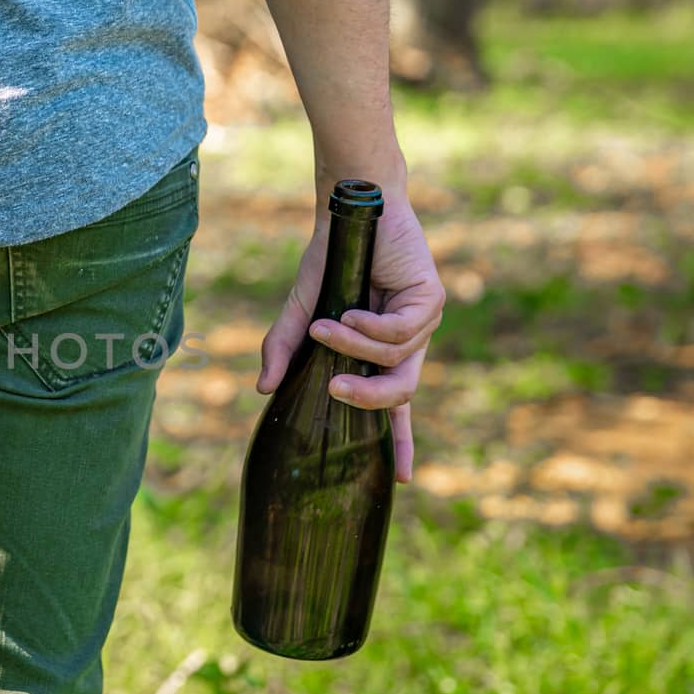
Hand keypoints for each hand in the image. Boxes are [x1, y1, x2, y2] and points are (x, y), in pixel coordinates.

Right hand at [257, 189, 444, 482]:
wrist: (350, 212)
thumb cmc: (329, 260)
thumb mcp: (301, 312)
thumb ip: (284, 350)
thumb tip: (262, 390)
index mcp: (384, 353)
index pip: (396, 407)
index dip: (400, 444)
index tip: (401, 480)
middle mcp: (410, 342)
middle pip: (400, 393)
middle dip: (366, 398)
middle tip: (332, 389)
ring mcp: (424, 321)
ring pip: (393, 360)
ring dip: (353, 348)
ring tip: (326, 327)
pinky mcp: (432, 299)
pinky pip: (398, 333)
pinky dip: (368, 328)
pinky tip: (349, 312)